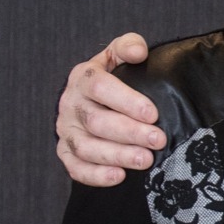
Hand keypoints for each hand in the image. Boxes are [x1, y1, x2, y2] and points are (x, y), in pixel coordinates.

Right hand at [55, 33, 164, 185]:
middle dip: (130, 132)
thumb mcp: (117, 55)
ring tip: (145, 160)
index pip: (99, 87)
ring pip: (86, 147)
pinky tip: (118, 176)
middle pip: (96, 121)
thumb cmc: (113, 76)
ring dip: (117, 155)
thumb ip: (128, 46)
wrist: (88, 97)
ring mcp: (66, 130)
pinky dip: (95, 175)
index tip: (153, 113)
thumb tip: (139, 52)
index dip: (126, 100)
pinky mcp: (66, 152)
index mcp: (83, 77)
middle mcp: (71, 104)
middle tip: (158, 140)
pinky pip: (75, 168)